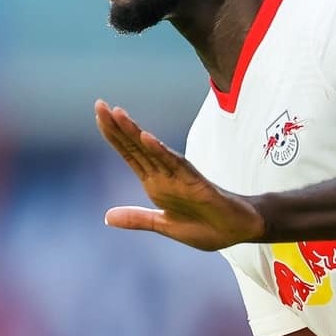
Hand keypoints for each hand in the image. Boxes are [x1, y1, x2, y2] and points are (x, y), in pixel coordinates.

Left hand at [94, 100, 264, 250]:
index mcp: (155, 183)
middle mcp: (164, 174)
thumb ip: (137, 219)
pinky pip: (176, 164)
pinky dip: (160, 151)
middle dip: (117, 126)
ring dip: (135, 132)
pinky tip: (147, 138)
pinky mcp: (196, 182)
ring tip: (118, 114)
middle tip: (99, 104)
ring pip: (152, 150)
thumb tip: (107, 217)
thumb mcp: (164, 225)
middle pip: (136, 147)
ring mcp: (179, 176)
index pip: (129, 154)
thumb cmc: (205, 226)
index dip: (113, 136)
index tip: (98, 115)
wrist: (237, 231)